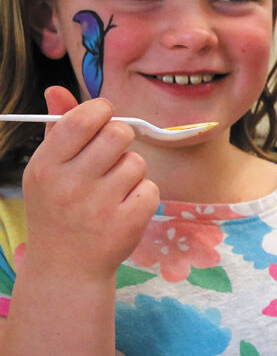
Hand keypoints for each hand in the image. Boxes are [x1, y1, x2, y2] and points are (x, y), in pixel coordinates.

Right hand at [20, 87, 157, 278]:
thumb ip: (58, 129)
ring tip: (111, 189)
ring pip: (137, 162)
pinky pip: (150, 189)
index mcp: (46, 166)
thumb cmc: (57, 208)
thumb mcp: (47, 169)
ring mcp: (99, 206)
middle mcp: (70, 184)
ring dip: (131, 171)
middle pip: (118, 134)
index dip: (101, 111)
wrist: (65, 266)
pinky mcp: (126, 223)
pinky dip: (142, 196)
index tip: (105, 117)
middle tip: (112, 153)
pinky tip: (122, 209)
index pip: (82, 119)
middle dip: (122, 137)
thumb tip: (57, 89)